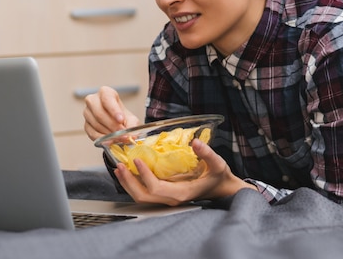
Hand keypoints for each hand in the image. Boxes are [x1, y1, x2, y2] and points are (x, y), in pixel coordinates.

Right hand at [83, 86, 140, 140]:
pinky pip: (92, 133)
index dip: (114, 110)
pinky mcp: (86, 125)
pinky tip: (110, 141)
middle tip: (122, 133)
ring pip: (96, 124)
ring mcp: (87, 113)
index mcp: (105, 93)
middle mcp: (93, 100)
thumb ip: (132, 125)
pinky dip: (102, 139)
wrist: (118, 124)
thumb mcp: (131, 118)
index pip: (107, 98)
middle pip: (99, 113)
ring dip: (108, 133)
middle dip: (112, 125)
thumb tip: (130, 134)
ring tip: (119, 137)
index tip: (121, 120)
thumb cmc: (123, 117)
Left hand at [113, 138, 255, 205]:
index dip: (144, 175)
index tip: (137, 160)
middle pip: (143, 196)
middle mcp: (172, 200)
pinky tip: (129, 172)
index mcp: (181, 193)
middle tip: (120, 166)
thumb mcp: (217, 164)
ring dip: (128, 184)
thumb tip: (195, 142)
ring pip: (142, 197)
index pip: (156, 188)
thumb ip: (207, 153)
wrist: (222, 189)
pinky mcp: (165, 195)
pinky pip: (146, 193)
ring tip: (119, 169)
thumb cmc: (219, 177)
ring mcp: (167, 199)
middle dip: (129, 182)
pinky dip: (135, 183)